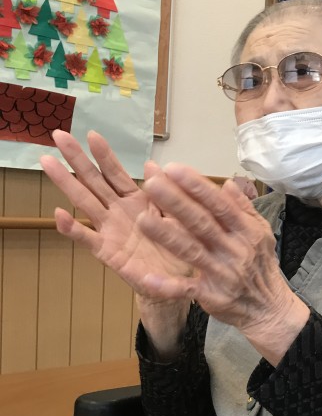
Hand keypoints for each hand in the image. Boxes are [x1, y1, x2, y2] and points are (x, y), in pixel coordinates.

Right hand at [41, 130, 192, 354]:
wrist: (179, 281)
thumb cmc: (179, 246)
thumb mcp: (178, 215)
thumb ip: (165, 193)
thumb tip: (154, 165)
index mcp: (136, 201)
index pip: (117, 173)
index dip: (104, 155)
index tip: (92, 134)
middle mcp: (118, 212)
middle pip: (94, 181)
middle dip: (76, 159)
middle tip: (58, 135)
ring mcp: (110, 230)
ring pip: (84, 202)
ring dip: (66, 183)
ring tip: (47, 162)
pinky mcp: (107, 252)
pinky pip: (88, 238)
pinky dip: (73, 228)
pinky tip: (60, 214)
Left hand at [136, 164, 308, 364]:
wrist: (268, 309)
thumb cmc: (261, 266)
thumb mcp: (261, 233)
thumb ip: (243, 209)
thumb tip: (228, 183)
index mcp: (245, 231)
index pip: (219, 204)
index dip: (197, 186)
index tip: (173, 168)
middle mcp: (234, 249)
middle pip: (202, 222)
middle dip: (176, 202)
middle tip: (152, 183)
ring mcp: (222, 273)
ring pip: (191, 251)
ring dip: (167, 236)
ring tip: (142, 220)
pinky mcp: (211, 296)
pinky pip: (186, 289)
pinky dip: (167, 285)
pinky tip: (147, 277)